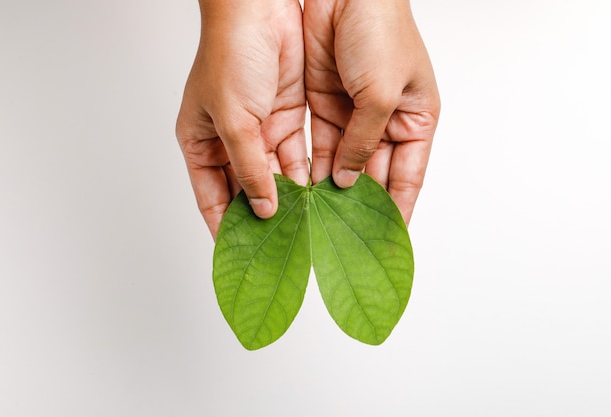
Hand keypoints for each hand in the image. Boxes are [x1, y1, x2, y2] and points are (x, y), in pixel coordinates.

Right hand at [176, 0, 308, 238]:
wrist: (262, 8)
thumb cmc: (230, 55)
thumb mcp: (234, 121)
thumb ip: (249, 168)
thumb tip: (264, 208)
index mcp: (201, 142)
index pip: (212, 197)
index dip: (225, 227)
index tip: (242, 255)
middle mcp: (230, 140)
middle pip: (245, 190)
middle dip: (262, 217)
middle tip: (280, 248)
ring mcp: (260, 129)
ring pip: (275, 176)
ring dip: (288, 200)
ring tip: (304, 229)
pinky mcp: (288, 116)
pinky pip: (296, 156)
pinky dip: (305, 176)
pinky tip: (317, 198)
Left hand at [304, 0, 439, 223]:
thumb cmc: (380, 31)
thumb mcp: (379, 94)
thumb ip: (363, 142)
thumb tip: (347, 180)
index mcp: (415, 119)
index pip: (408, 178)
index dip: (397, 210)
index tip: (385, 242)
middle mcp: (385, 120)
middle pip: (374, 176)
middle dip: (360, 207)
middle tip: (345, 239)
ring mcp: (353, 113)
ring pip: (345, 164)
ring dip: (333, 192)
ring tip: (319, 222)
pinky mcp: (325, 103)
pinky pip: (321, 146)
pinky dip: (314, 168)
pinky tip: (305, 192)